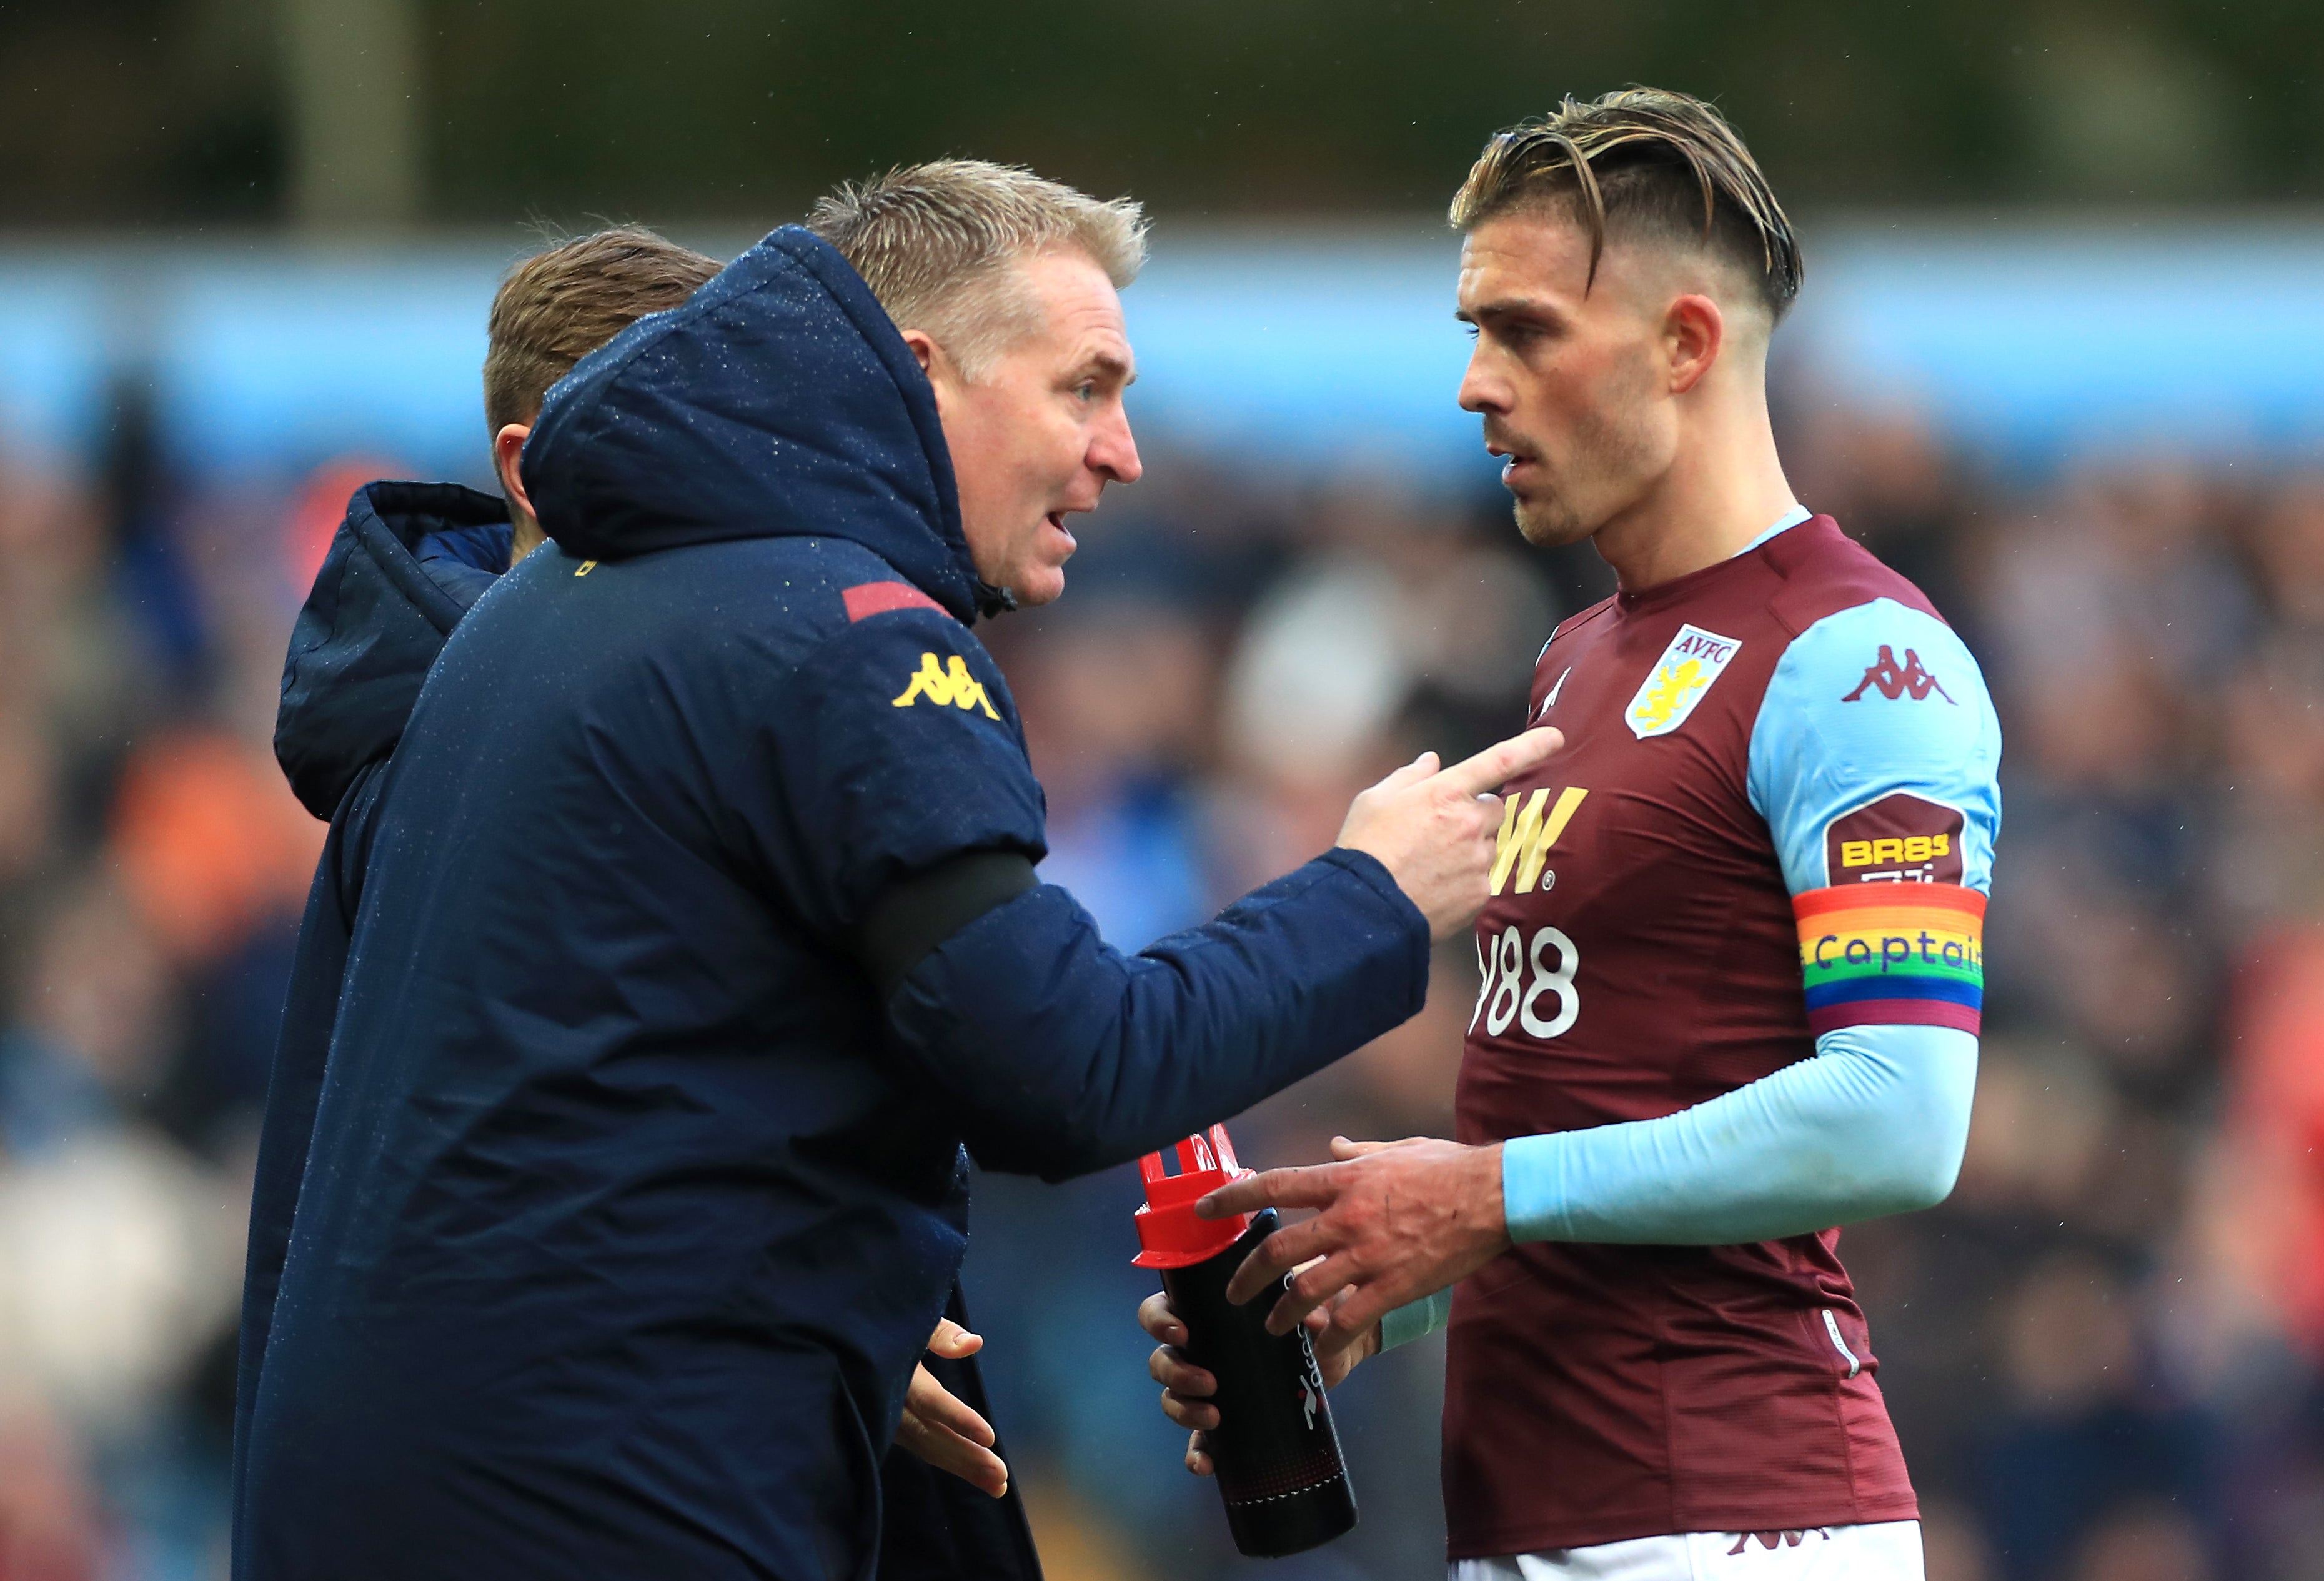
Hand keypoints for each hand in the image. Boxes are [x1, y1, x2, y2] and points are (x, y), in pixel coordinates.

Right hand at [894, 1318, 1008, 1497]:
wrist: (839, 1341)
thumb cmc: (881, 1323)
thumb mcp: (911, 1318)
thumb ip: (942, 1333)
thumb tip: (975, 1343)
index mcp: (897, 1372)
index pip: (931, 1401)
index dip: (958, 1418)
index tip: (989, 1437)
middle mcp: (889, 1403)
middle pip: (931, 1435)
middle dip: (966, 1457)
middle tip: (1001, 1478)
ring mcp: (886, 1419)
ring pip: (926, 1447)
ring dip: (961, 1466)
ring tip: (996, 1486)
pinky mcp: (888, 1427)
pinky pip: (920, 1446)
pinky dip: (947, 1460)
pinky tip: (971, 1473)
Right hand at [1140, 1289, 1379, 1476]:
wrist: (1330, 1354)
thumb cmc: (1307, 1315)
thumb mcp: (1310, 1306)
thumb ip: (1313, 1311)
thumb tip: (1312, 1321)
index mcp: (1203, 1311)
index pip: (1159, 1310)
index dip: (1159, 1321)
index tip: (1182, 1333)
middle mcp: (1195, 1349)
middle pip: (1161, 1359)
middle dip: (1177, 1372)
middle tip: (1209, 1382)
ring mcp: (1204, 1388)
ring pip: (1172, 1399)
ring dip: (1184, 1410)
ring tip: (1215, 1417)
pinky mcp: (1220, 1422)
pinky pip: (1197, 1441)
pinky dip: (1196, 1454)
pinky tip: (1205, 1465)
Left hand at [1199, 1135, 1510, 1348]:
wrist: (1494, 1196)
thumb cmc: (1449, 1168)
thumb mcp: (1398, 1149)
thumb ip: (1359, 1152)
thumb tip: (1334, 1146)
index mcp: (1344, 1180)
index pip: (1274, 1186)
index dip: (1231, 1198)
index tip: (1204, 1210)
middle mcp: (1346, 1218)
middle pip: (1277, 1250)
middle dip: (1245, 1276)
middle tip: (1231, 1292)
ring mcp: (1368, 1255)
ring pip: (1305, 1291)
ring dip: (1281, 1314)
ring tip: (1272, 1327)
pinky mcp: (1392, 1286)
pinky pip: (1348, 1321)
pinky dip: (1328, 1340)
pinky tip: (1320, 1350)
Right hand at [1336, 728, 1562, 940]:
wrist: (1364, 909)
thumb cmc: (1364, 849)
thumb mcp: (1374, 800)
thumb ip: (1409, 777)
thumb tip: (1431, 761)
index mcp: (1445, 793)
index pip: (1499, 761)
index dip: (1532, 747)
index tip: (1557, 738)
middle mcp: (1469, 824)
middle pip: (1496, 809)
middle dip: (1476, 814)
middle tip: (1442, 829)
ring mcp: (1478, 860)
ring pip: (1489, 844)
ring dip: (1471, 847)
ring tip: (1432, 863)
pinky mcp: (1480, 893)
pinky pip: (1483, 876)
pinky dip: (1466, 878)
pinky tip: (1436, 885)